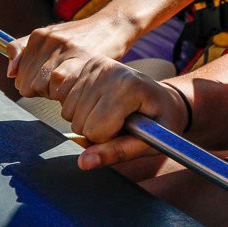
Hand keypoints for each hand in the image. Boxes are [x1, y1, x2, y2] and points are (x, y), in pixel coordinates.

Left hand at [6, 14, 135, 98]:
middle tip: (61, 83)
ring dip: (54, 92)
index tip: (49, 79)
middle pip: (27, 84)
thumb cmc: (82, 36)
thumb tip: (10, 72)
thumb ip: (25, 50)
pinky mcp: (83, 57)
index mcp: (38, 36)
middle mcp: (49, 40)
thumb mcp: (52, 36)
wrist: (114, 25)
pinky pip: (59, 85)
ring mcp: (66, 48)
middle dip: (42, 89)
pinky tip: (77, 83)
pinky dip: (65, 91)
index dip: (33, 82)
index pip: (18, 76)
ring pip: (41, 87)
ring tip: (69, 83)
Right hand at [49, 56, 186, 170]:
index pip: (96, 130)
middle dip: (97, 132)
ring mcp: (96, 65)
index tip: (129, 128)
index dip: (110, 139)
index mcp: (129, 86)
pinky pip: (63, 99)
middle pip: (80, 123)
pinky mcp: (86, 65)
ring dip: (86, 121)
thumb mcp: (150, 142)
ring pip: (68, 114)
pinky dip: (77, 109)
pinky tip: (100, 104)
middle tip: (121, 121)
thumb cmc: (161, 121)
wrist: (163, 98)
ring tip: (112, 113)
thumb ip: (118, 153)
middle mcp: (109, 70)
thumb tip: (83, 162)